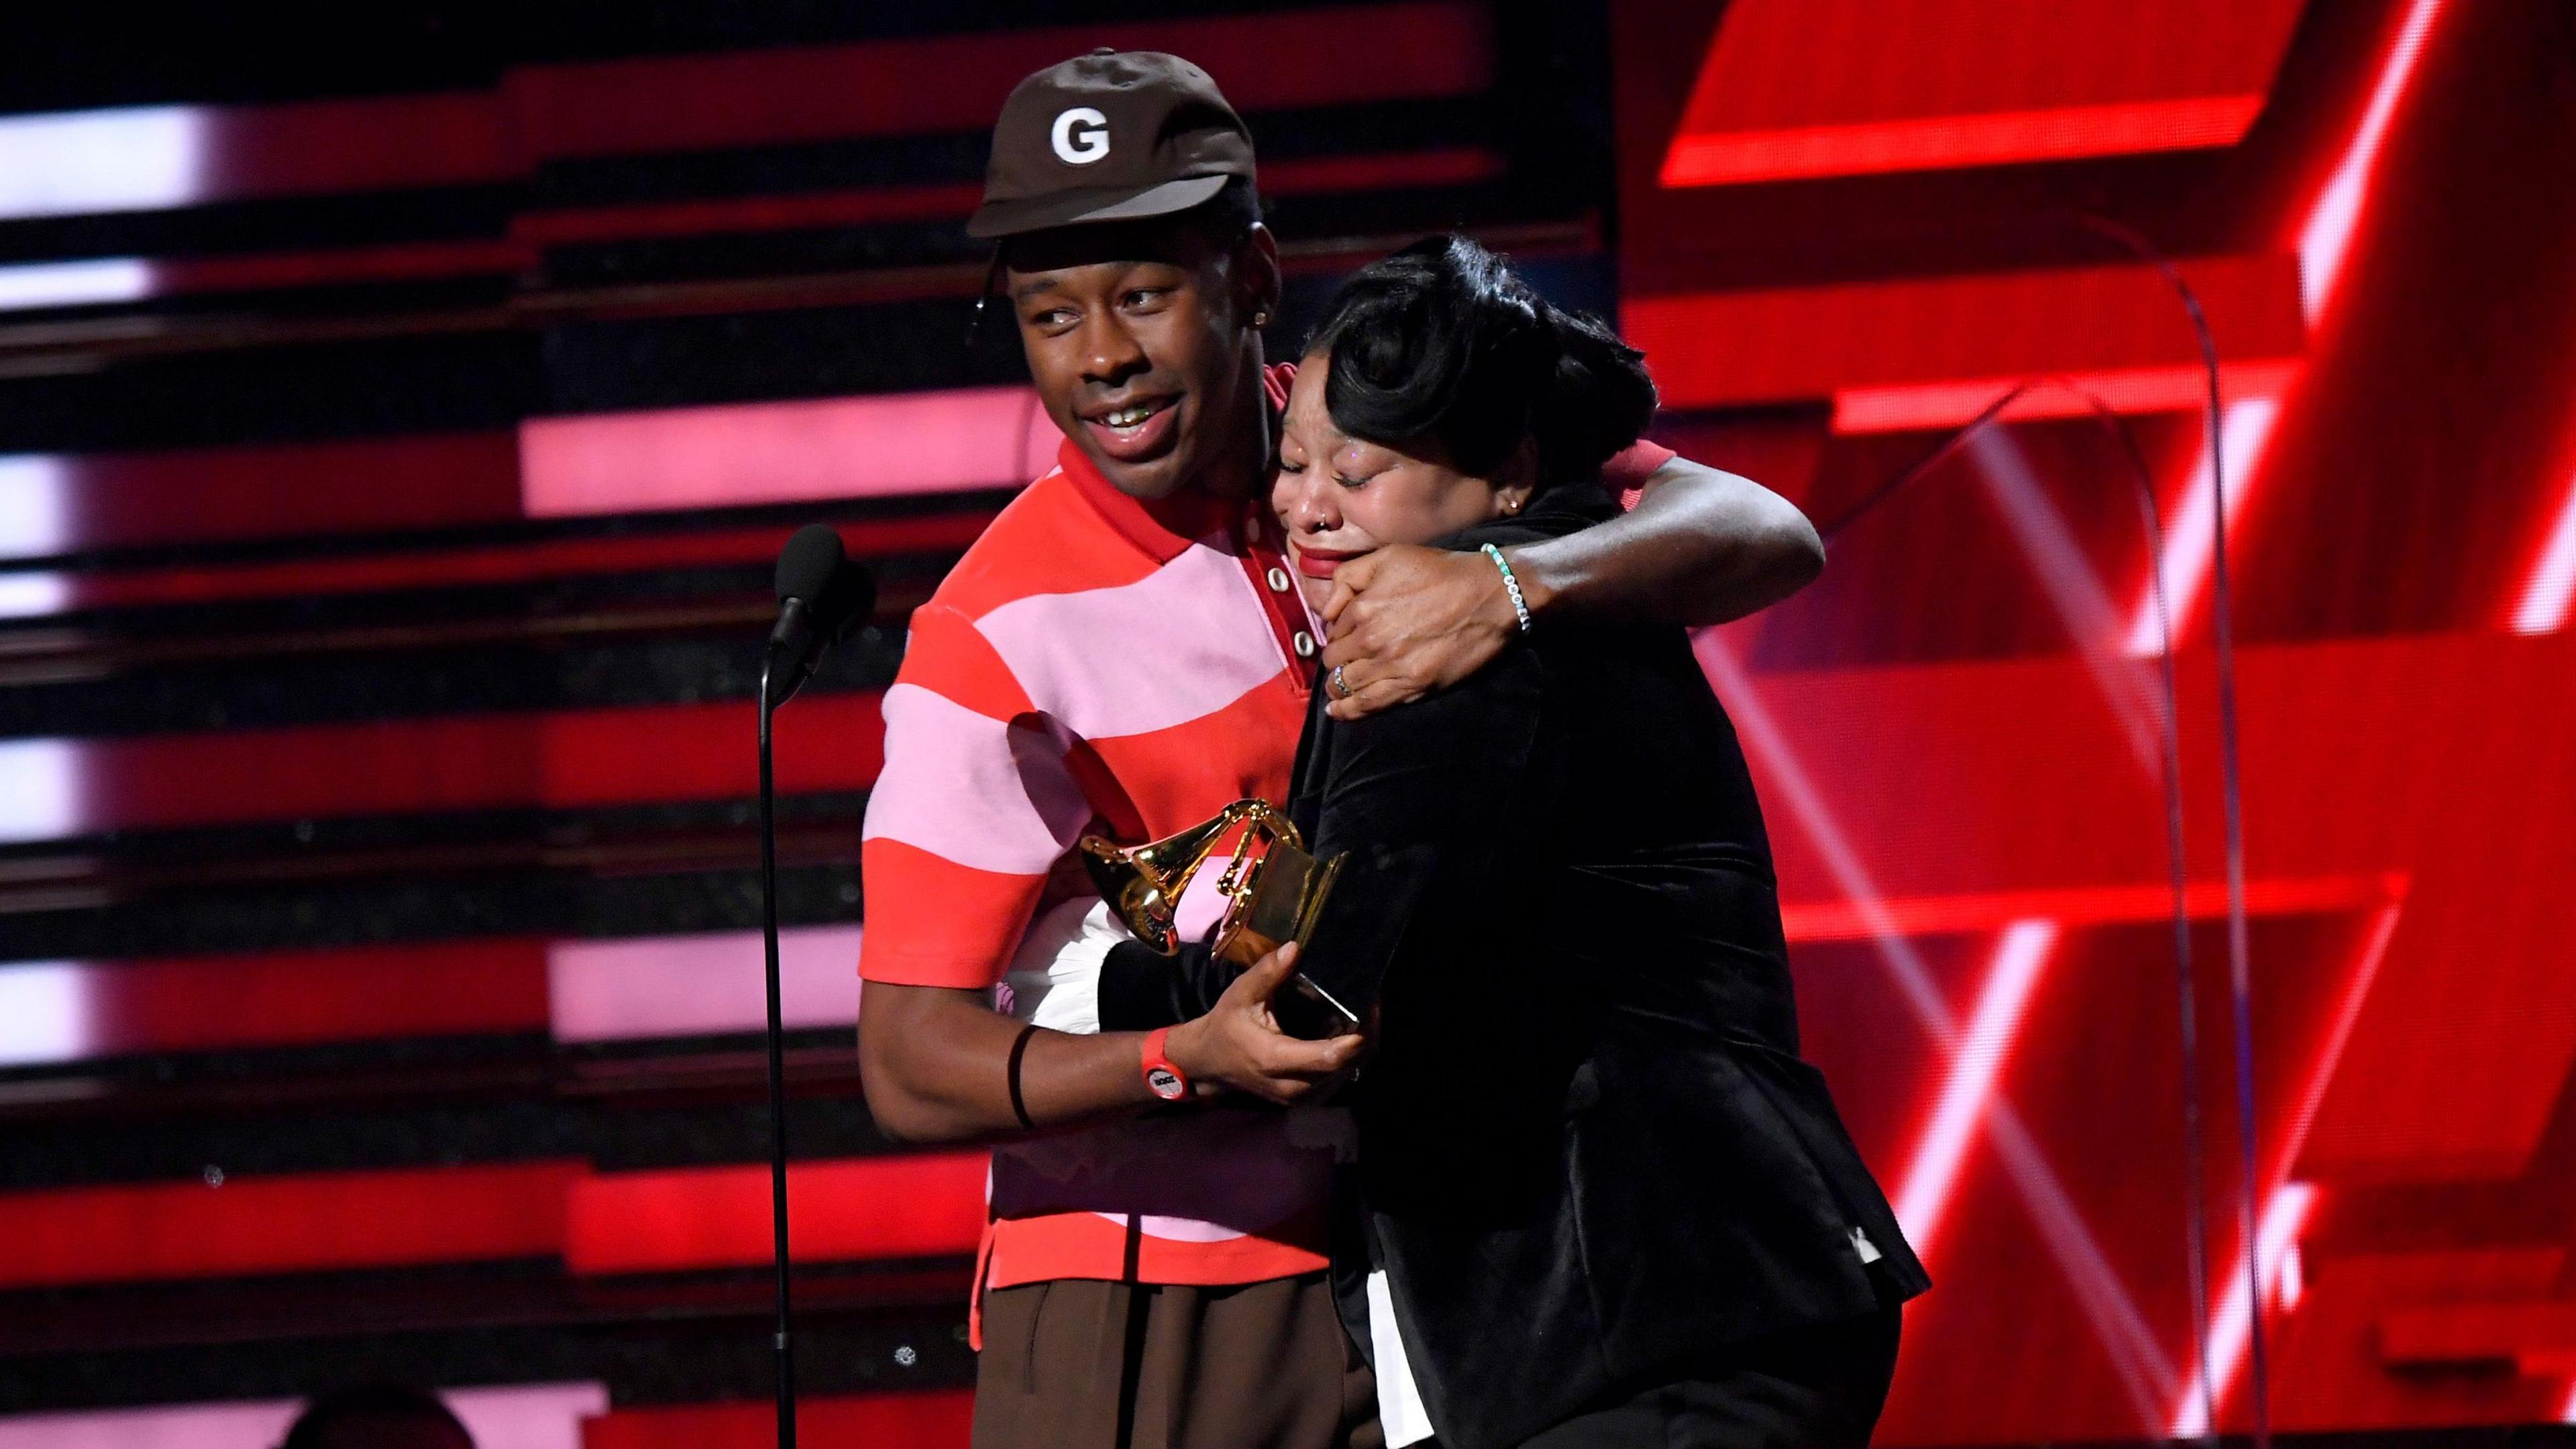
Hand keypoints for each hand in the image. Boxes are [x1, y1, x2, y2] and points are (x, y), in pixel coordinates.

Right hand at [1161, 944, 1363, 1104]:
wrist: (1211, 1063)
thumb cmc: (1227, 1026)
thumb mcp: (1240, 995)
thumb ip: (1267, 973)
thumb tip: (1295, 948)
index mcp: (1274, 1059)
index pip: (1328, 1058)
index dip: (1357, 1037)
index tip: (1370, 1007)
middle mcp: (1293, 1086)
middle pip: (1347, 1066)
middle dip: (1367, 1035)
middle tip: (1372, 1001)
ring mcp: (1301, 1097)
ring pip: (1348, 1074)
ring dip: (1362, 1046)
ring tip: (1366, 1011)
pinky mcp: (1307, 1098)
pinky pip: (1340, 1077)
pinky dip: (1351, 1055)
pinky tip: (1351, 1030)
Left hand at [1319, 545, 1525, 719]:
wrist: (1490, 595)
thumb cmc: (1442, 572)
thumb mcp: (1388, 557)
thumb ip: (1347, 577)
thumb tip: (1327, 612)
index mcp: (1362, 608)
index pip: (1333, 632)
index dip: (1338, 634)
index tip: (1346, 637)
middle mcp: (1372, 641)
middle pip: (1335, 661)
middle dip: (1336, 660)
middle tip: (1345, 660)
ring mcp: (1392, 667)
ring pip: (1347, 686)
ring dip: (1337, 688)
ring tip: (1336, 691)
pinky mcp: (1414, 686)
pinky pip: (1370, 705)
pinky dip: (1349, 711)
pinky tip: (1338, 712)